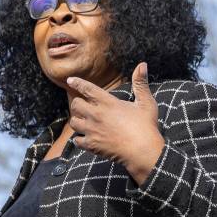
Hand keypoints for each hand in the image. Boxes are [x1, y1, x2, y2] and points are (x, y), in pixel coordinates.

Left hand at [67, 62, 163, 184]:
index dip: (77, 83)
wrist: (142, 151)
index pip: (87, 89)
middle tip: (83, 106)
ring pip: (73, 122)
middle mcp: (96, 115)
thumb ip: (140, 83)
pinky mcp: (92, 145)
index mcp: (108, 102)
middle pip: (75, 105)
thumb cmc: (145, 127)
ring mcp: (92, 130)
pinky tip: (84, 138)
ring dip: (77, 121)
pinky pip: (76, 140)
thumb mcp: (146, 103)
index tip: (70, 80)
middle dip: (77, 104)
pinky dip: (79, 139)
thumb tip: (142, 64)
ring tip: (82, 122)